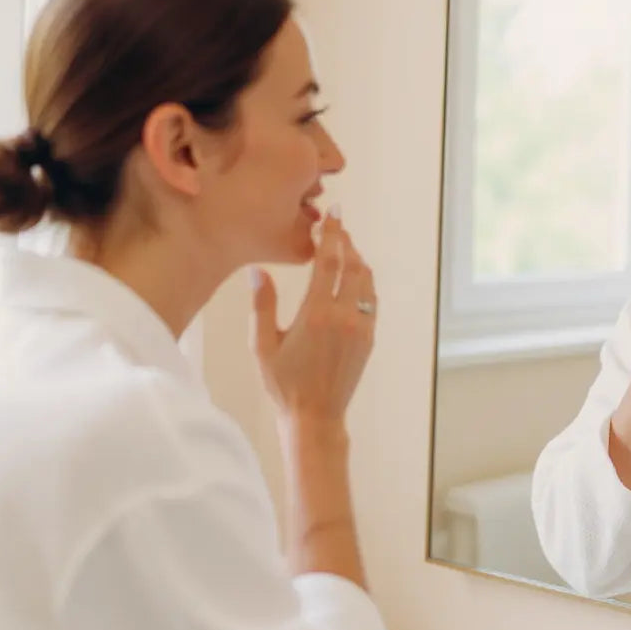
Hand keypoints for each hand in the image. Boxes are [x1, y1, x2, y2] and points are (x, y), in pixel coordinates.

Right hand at [250, 209, 376, 436]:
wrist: (316, 416)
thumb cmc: (284, 383)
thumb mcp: (263, 345)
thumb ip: (262, 305)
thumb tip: (259, 270)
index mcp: (317, 313)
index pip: (330, 261)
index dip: (333, 233)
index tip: (334, 213)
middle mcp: (345, 316)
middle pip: (353, 265)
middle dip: (346, 242)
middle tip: (336, 227)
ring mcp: (362, 327)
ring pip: (367, 282)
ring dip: (357, 261)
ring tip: (344, 249)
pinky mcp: (369, 338)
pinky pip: (371, 300)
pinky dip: (364, 283)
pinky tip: (353, 278)